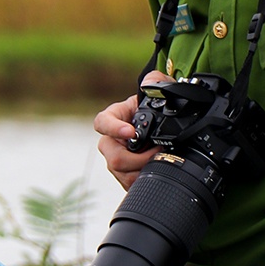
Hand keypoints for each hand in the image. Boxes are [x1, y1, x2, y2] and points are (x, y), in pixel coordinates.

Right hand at [93, 72, 169, 188]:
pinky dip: (142, 181)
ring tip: (159, 162)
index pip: (102, 122)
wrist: (161, 128)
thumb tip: (152, 81)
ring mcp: (115, 158)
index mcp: (114, 117)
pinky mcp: (123, 174)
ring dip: (142, 170)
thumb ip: (154, 81)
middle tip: (155, 153)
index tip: (130, 132)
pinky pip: (127, 184)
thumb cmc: (155, 107)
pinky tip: (153, 173)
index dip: (113, 128)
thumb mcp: (158, 91)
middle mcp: (111, 140)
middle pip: (113, 157)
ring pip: (121, 173)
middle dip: (137, 159)